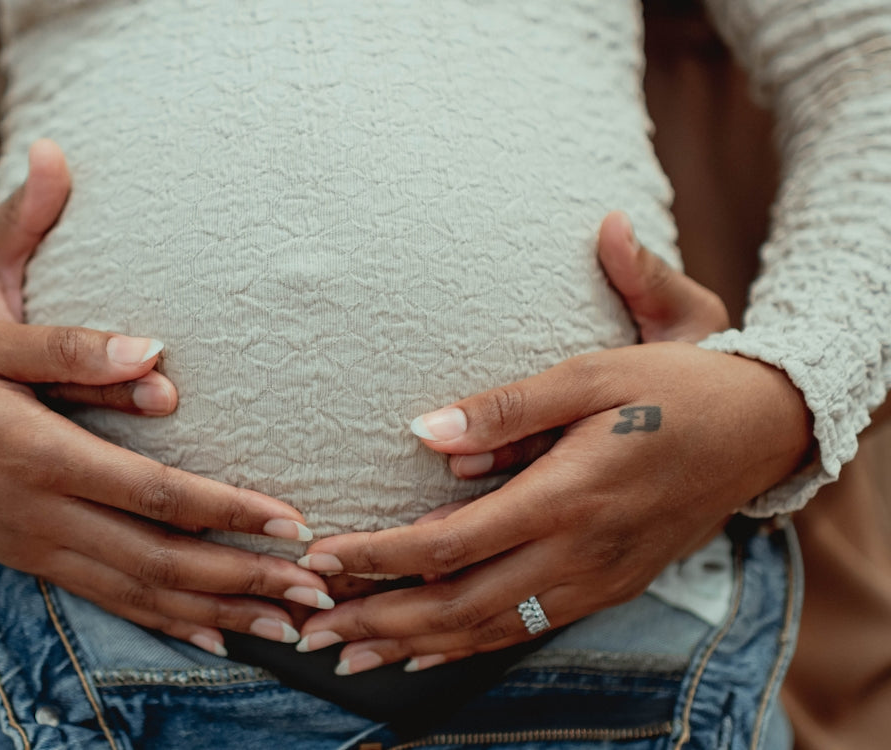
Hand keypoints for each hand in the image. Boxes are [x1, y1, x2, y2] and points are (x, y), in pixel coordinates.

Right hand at [0, 141, 333, 655]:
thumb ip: (72, 350)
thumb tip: (156, 355)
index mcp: (41, 456)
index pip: (155, 494)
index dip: (229, 512)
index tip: (293, 523)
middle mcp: (45, 515)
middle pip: (163, 560)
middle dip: (246, 579)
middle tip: (320, 591)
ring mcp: (39, 547)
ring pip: (144, 594)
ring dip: (221, 611)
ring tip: (289, 626)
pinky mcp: (34, 560)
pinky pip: (111, 602)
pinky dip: (168, 623)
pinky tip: (215, 638)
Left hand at [294, 213, 809, 674]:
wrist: (762, 427)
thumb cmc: (673, 387)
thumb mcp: (590, 375)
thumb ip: (506, 409)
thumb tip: (424, 431)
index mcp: (567, 497)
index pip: (448, 544)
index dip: (377, 558)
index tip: (320, 558)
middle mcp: (578, 554)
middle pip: (457, 606)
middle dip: (377, 622)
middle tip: (310, 630)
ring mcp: (595, 580)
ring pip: (488, 631)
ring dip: (413, 645)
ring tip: (349, 655)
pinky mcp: (607, 586)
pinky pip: (525, 629)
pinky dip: (467, 645)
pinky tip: (428, 651)